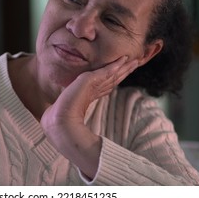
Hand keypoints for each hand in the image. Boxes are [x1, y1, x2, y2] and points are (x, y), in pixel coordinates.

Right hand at [41, 56, 138, 178]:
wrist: (61, 122)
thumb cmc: (68, 124)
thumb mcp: (81, 120)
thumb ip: (88, 116)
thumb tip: (96, 137)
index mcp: (89, 94)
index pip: (107, 84)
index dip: (118, 77)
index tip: (127, 71)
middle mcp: (90, 87)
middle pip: (112, 77)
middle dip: (124, 70)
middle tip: (137, 61)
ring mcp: (89, 82)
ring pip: (112, 73)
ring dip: (123, 67)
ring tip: (133, 60)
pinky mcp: (89, 80)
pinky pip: (106, 71)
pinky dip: (115, 65)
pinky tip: (123, 60)